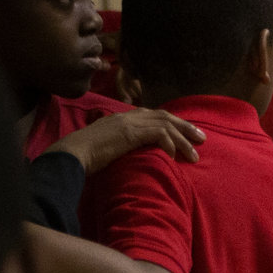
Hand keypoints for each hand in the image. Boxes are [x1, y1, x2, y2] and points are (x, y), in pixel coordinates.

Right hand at [47, 109, 203, 170]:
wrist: (71, 155)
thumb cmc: (84, 156)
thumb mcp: (107, 146)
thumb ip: (121, 145)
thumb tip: (134, 154)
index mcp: (122, 118)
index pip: (154, 115)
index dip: (172, 124)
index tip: (186, 134)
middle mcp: (127, 116)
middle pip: (165, 116)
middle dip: (185, 127)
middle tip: (201, 139)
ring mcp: (128, 122)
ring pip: (165, 125)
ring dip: (183, 140)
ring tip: (194, 155)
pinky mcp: (129, 133)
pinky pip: (158, 134)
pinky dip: (169, 144)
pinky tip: (173, 157)